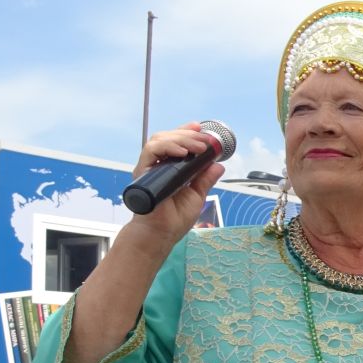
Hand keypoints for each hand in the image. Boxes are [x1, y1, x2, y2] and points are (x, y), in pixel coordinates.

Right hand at [126, 123, 227, 245]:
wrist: (162, 234)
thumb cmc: (175, 218)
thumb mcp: (197, 195)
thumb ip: (205, 179)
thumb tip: (219, 165)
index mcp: (169, 168)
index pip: (175, 142)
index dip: (185, 132)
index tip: (199, 128)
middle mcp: (158, 165)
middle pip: (168, 138)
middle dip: (188, 135)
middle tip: (205, 141)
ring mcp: (149, 168)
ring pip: (159, 140)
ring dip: (180, 139)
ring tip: (198, 147)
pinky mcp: (143, 173)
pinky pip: (151, 152)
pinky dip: (166, 147)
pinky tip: (182, 151)